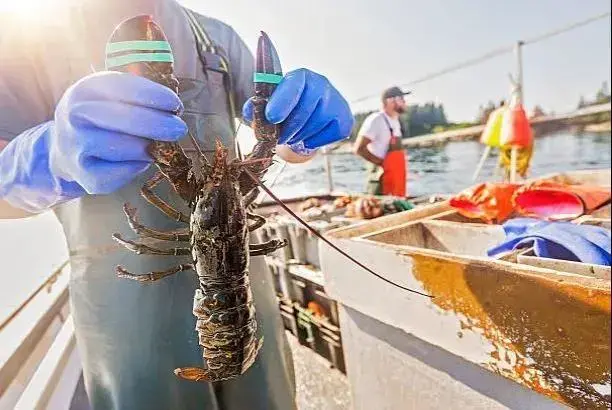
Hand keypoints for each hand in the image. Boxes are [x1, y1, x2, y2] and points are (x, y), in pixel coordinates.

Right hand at [0, 71, 186, 211]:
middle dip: (158, 124)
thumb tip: (173, 109)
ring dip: (148, 148)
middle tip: (179, 129)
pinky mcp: (85, 175)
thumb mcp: (109, 96)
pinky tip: (137, 161)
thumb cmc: (98, 118)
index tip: (176, 105)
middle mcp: (77, 116)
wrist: (64, 148)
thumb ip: (137, 96)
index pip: (124, 88)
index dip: (155, 96)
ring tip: (153, 146)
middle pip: (126, 119)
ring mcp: (78, 146)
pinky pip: (123, 173)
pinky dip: (137, 168)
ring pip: (128, 148)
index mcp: (86, 90)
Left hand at [242, 68, 353, 159]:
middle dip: (288, 129)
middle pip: (304, 110)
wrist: (310, 114)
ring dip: (299, 136)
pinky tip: (309, 136)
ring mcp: (336, 101)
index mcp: (300, 76)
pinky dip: (313, 142)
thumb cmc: (286, 109)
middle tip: (279, 137)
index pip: (294, 84)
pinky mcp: (345, 120)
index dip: (282, 101)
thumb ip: (256, 108)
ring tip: (294, 135)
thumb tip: (249, 111)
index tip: (271, 117)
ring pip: (314, 125)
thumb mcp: (268, 106)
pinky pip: (326, 137)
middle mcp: (321, 84)